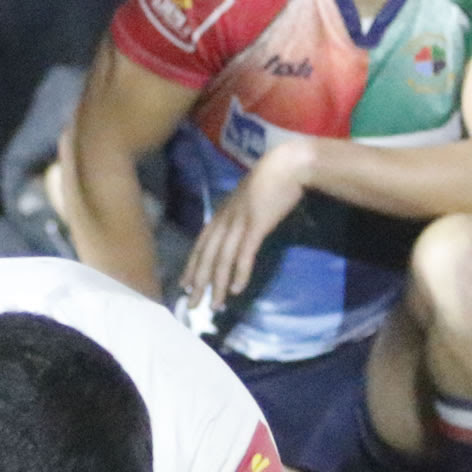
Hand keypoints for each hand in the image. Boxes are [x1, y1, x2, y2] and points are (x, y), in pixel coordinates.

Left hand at [178, 142, 312, 309]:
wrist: (287, 166)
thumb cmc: (270, 181)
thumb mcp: (247, 200)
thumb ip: (238, 215)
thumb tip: (236, 231)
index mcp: (221, 214)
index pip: (201, 246)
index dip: (191, 267)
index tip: (184, 286)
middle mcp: (224, 220)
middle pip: (206, 256)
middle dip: (198, 283)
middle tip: (191, 305)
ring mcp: (239, 223)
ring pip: (222, 260)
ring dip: (218, 285)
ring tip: (214, 305)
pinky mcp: (256, 226)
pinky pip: (244, 254)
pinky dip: (239, 273)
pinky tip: (237, 290)